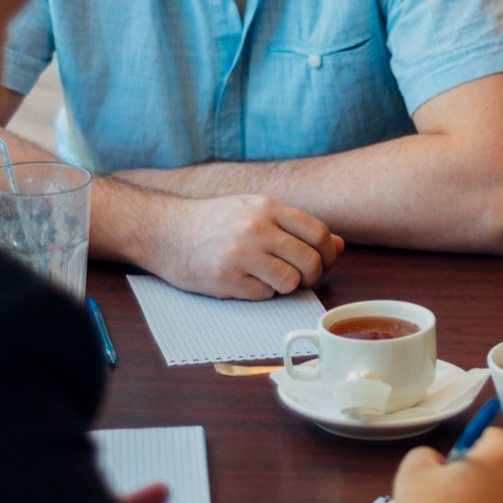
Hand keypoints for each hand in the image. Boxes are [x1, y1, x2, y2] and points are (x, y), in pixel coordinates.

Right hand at [151, 194, 341, 299]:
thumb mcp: (254, 211)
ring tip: (269, 278)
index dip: (327, 253)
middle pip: (310, 261)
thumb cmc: (212, 221)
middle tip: (299, 277)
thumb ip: (295, 226)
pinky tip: (245, 282)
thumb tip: (338, 244)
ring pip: (291, 283)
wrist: (163, 230)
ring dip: (286, 287)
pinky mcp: (226, 279)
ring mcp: (241, 254)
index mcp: (267, 206)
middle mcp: (256, 228)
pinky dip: (261, 294)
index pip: (319, 233)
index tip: (321, 261)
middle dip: (312, 276)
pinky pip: (264, 296)